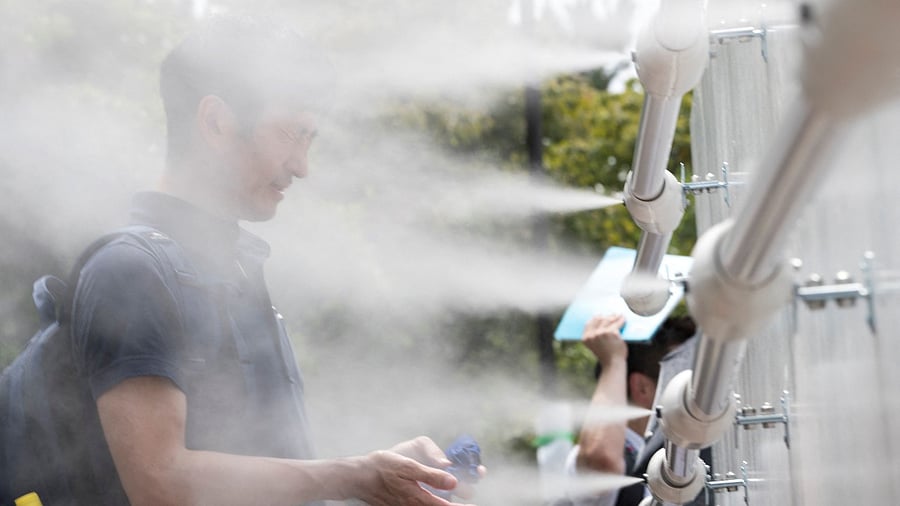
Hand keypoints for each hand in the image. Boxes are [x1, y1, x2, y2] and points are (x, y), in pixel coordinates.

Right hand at [356, 437, 477, 505]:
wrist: (357, 477)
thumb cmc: (382, 468)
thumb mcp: (408, 466)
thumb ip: (431, 475)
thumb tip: (453, 482)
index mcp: (419, 498)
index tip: (472, 503)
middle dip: (454, 503)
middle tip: (467, 496)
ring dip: (443, 502)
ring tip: (454, 496)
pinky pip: (420, 505)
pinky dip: (431, 501)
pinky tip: (434, 496)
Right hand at [581, 314, 627, 366]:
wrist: (613, 364)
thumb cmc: (606, 355)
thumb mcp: (595, 345)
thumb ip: (594, 335)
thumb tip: (601, 320)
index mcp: (586, 338)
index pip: (589, 323)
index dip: (595, 318)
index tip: (600, 314)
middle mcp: (592, 334)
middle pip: (599, 319)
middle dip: (606, 316)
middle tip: (613, 314)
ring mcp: (602, 333)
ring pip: (609, 320)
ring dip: (615, 316)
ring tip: (619, 315)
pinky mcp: (612, 332)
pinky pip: (618, 323)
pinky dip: (621, 320)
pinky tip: (623, 319)